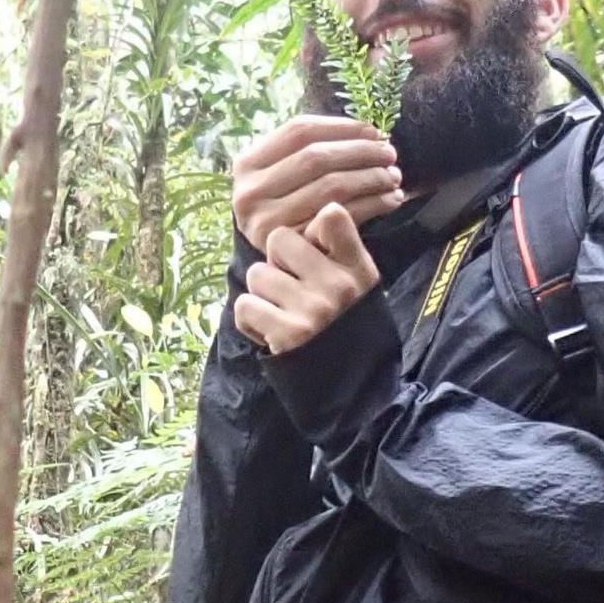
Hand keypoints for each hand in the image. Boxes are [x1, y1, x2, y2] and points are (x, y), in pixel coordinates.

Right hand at [231, 115, 403, 251]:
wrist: (278, 262)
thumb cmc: (287, 209)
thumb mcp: (283, 176)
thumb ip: (311, 150)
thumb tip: (369, 133)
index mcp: (247, 164)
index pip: (298, 131)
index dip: (341, 127)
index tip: (372, 131)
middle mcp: (250, 193)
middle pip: (316, 157)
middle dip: (360, 152)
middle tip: (390, 154)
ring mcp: (269, 222)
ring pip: (332, 186)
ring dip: (371, 178)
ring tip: (393, 176)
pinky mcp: (294, 245)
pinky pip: (341, 215)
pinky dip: (373, 204)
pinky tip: (391, 199)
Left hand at [233, 202, 380, 354]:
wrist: (350, 388)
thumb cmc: (343, 326)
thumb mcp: (358, 285)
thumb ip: (336, 250)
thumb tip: (310, 214)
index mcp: (358, 268)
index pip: (331, 216)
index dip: (311, 230)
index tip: (314, 251)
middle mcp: (338, 285)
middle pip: (279, 239)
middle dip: (277, 262)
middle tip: (292, 288)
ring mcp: (312, 309)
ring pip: (257, 274)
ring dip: (262, 294)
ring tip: (283, 313)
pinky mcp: (288, 334)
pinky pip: (245, 305)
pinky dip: (251, 321)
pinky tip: (272, 331)